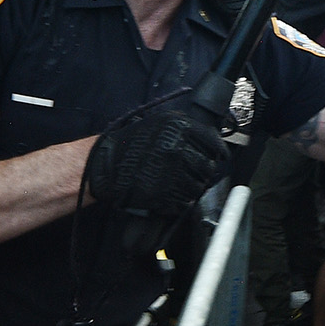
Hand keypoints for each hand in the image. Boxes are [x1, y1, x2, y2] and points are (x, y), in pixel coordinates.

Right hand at [86, 101, 232, 215]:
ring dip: (192, 188)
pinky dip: (181, 201)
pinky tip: (170, 193)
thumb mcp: (159, 123)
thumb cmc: (131, 144)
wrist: (106, 165)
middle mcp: (177, 149)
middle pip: (207, 167)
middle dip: (203, 171)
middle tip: (195, 172)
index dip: (218, 152)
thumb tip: (212, 139)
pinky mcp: (164, 194)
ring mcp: (171, 173)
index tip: (218, 157)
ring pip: (198, 187)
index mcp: (178, 129)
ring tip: (179, 183)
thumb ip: (185, 129)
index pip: (213, 143)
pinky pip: (184, 202)